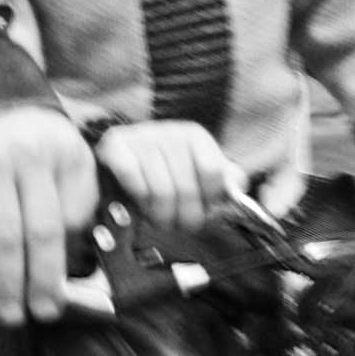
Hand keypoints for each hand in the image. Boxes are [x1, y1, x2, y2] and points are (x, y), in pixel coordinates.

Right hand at [0, 105, 97, 325]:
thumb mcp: (57, 154)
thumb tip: (70, 263)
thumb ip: (70, 196)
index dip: (65, 262)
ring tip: (8, 310)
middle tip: (40, 314)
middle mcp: (28, 151)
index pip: (70, 218)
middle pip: (41, 233)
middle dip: (42, 282)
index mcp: (63, 148)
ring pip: (4, 238)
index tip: (61, 294)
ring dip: (6, 283)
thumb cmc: (19, 142)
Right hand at [95, 121, 244, 232]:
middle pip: (186, 188)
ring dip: (160, 214)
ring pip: (160, 190)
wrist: (123, 156)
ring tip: (160, 218)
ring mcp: (141, 136)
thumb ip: (225, 179)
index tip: (204, 210)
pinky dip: (139, 200)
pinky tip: (141, 203)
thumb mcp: (197, 172)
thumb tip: (238, 185)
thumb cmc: (166, 170)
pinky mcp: (116, 145)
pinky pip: (133, 181)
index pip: (212, 172)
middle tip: (180, 225)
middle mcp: (168, 130)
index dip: (209, 199)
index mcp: (194, 134)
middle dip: (184, 216)